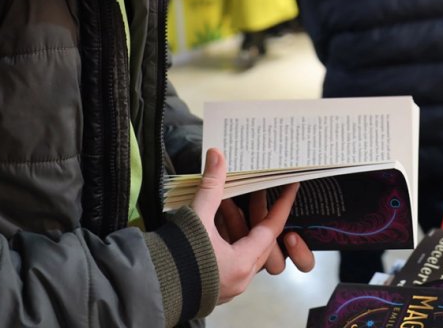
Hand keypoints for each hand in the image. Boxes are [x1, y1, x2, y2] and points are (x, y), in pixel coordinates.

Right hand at [191, 149, 302, 304]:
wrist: (151, 286)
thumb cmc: (177, 257)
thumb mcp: (197, 217)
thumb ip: (211, 186)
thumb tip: (217, 155)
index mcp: (243, 263)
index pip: (272, 229)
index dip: (281, 205)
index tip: (291, 188)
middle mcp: (241, 278)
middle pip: (259, 241)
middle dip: (256, 214)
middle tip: (256, 191)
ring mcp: (228, 285)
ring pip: (244, 251)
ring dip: (239, 227)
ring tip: (229, 203)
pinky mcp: (215, 287)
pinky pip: (231, 260)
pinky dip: (228, 241)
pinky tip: (216, 224)